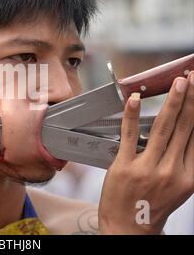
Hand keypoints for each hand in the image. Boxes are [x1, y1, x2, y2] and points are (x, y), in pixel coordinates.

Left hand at [99, 72, 193, 233]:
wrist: (128, 228)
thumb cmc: (152, 205)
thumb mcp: (178, 187)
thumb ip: (184, 161)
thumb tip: (189, 134)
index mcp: (188, 177)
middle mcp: (171, 171)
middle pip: (185, 128)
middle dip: (191, 100)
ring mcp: (147, 168)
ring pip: (163, 128)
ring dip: (172, 102)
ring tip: (179, 83)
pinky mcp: (124, 166)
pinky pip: (130, 135)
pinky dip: (133, 115)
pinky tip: (137, 99)